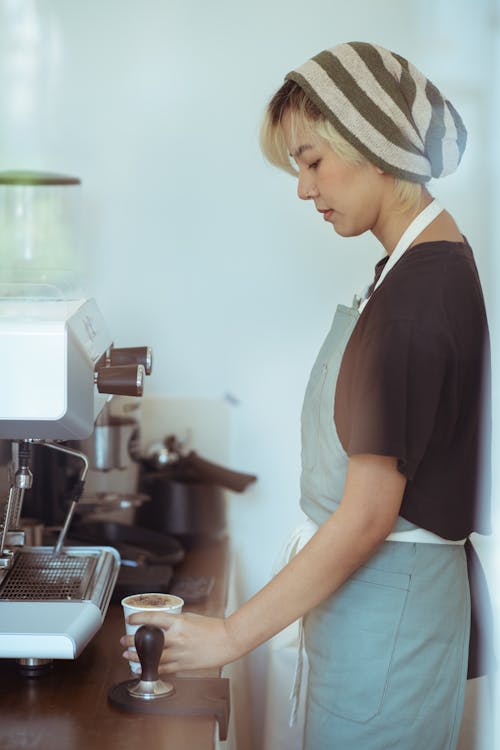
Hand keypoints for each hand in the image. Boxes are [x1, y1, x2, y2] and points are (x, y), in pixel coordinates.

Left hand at [120, 611, 241, 673]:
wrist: (228, 641)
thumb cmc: (213, 627)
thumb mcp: (192, 618)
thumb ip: (176, 622)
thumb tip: (162, 624)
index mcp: (179, 622)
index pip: (153, 618)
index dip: (139, 619)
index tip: (130, 620)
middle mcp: (177, 638)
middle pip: (149, 641)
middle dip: (133, 641)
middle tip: (123, 641)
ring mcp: (180, 653)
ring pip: (153, 658)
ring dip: (137, 658)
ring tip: (127, 657)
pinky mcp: (184, 665)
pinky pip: (164, 669)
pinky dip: (151, 670)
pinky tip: (143, 669)